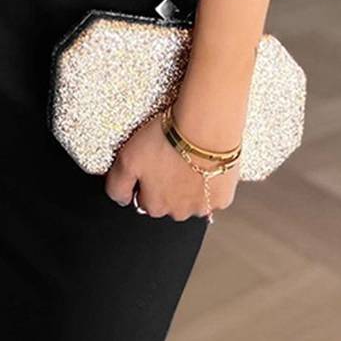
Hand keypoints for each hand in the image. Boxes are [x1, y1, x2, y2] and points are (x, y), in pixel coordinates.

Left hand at [104, 112, 240, 220]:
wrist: (204, 128)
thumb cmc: (167, 140)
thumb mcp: (126, 158)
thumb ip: (117, 185)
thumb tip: (120, 199)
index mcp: (154, 205)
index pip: (144, 201)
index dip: (146, 180)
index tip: (151, 163)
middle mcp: (178, 212)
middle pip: (169, 202)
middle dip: (168, 185)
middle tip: (170, 158)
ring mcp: (202, 207)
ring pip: (191, 200)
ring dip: (189, 185)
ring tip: (189, 159)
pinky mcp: (223, 197)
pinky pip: (214, 194)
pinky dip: (211, 183)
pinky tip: (206, 165)